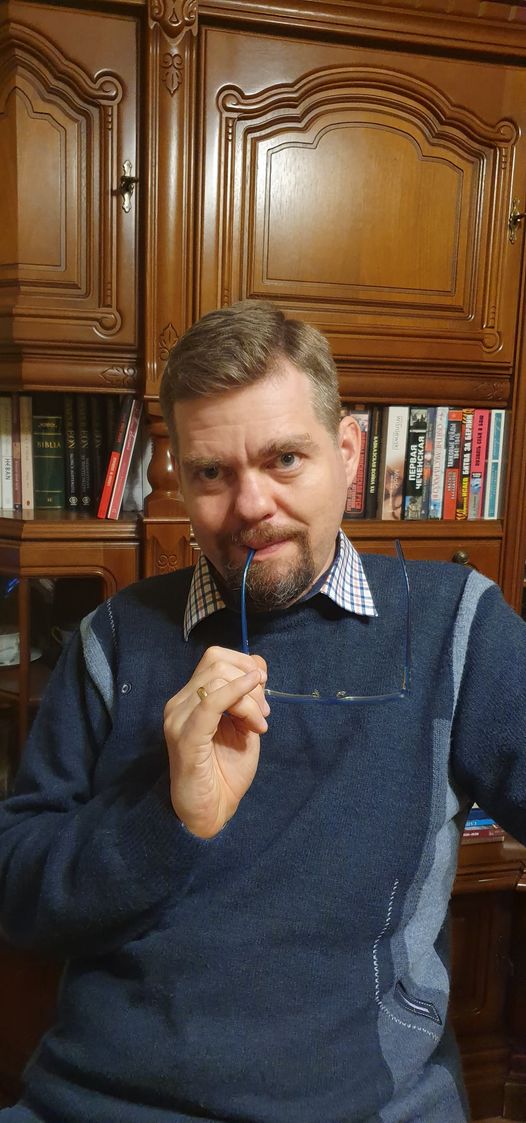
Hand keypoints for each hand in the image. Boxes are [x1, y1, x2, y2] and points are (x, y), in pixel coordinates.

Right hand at [164, 646, 269, 838]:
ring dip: (249, 699)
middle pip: (217, 662)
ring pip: (217, 679)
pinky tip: (254, 708)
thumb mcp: (243, 727)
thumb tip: (257, 671)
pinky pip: (210, 703)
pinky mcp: (186, 736)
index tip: (264, 688)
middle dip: (250, 682)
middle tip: (264, 713)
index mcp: (191, 699)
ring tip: (259, 724)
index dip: (245, 664)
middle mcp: (180, 703)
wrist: (209, 812)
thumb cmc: (224, 773)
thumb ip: (247, 700)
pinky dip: (235, 695)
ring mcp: (179, 718)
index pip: (216, 658)